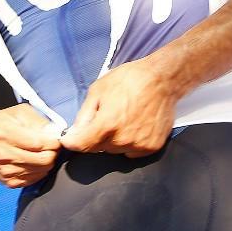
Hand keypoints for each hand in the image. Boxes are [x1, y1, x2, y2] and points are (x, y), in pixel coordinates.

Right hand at [0, 103, 60, 188]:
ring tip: (43, 152)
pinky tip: (34, 161)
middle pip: (43, 159)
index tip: (56, 138)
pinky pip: (34, 179)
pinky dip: (39, 171)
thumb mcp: (17, 113)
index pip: (39, 143)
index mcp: (4, 133)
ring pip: (41, 170)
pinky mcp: (8, 182)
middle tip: (52, 146)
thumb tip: (56, 132)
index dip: (53, 141)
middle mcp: (3, 154)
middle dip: (53, 152)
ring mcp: (5, 170)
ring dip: (47, 161)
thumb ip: (38, 120)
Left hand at [59, 58, 181, 157]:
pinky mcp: (152, 147)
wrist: (162, 79)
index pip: (81, 145)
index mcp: (107, 124)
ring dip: (114, 139)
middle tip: (106, 117)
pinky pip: (132, 151)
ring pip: (115, 150)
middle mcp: (123, 139)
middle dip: (96, 136)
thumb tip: (73, 132)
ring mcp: (139, 145)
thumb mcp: (99, 90)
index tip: (69, 139)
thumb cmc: (130, 79)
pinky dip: (130, 142)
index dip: (72, 142)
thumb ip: (84, 114)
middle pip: (98, 148)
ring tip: (123, 118)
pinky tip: (135, 125)